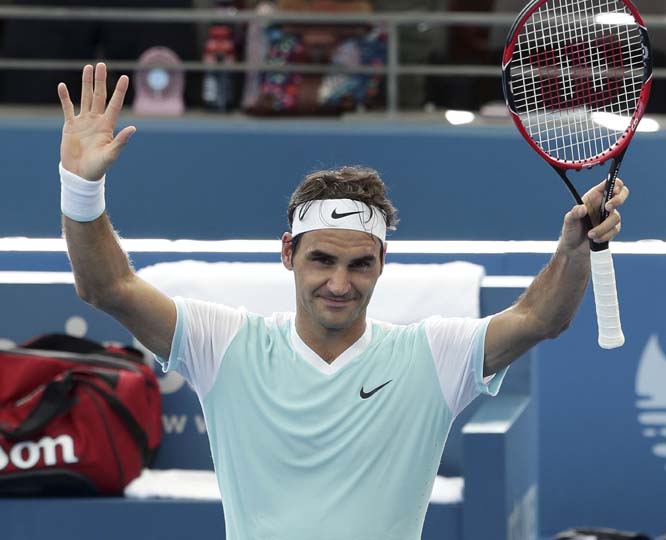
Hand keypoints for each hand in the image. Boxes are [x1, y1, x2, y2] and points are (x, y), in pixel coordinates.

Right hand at [58, 63, 135, 180]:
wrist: (80, 174)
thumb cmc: (98, 167)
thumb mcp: (111, 155)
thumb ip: (121, 141)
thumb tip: (133, 128)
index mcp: (107, 126)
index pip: (114, 104)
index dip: (119, 91)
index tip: (124, 77)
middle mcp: (96, 121)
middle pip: (99, 96)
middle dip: (100, 80)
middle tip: (101, 64)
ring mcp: (83, 122)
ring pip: (84, 98)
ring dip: (85, 83)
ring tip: (88, 68)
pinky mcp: (70, 126)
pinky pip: (68, 108)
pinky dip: (65, 97)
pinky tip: (63, 86)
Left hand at [559, 178, 629, 252]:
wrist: (574, 249)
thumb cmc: (570, 231)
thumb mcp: (569, 221)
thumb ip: (574, 213)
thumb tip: (582, 208)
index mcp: (593, 198)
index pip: (608, 184)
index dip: (615, 183)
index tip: (614, 189)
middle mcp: (603, 205)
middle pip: (621, 194)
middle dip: (618, 199)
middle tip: (608, 207)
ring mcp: (609, 217)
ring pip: (616, 217)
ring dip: (603, 227)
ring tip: (590, 234)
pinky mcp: (612, 229)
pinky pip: (615, 230)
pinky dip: (605, 235)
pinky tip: (595, 239)